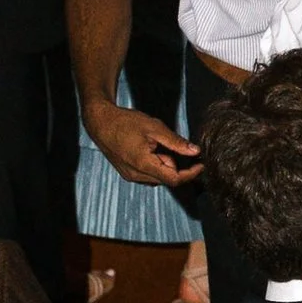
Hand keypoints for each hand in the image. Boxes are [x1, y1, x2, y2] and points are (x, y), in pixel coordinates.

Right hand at [83, 100, 199, 189]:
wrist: (101, 123)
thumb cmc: (126, 123)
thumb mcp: (155, 128)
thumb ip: (176, 142)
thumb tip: (196, 151)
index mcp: (144, 165)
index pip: (174, 179)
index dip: (191, 174)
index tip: (201, 164)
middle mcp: (136, 175)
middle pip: (167, 178)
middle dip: (175, 164)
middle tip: (169, 143)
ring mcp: (130, 176)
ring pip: (158, 176)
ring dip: (164, 164)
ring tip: (155, 144)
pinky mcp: (127, 173)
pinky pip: (148, 174)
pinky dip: (155, 164)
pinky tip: (149, 149)